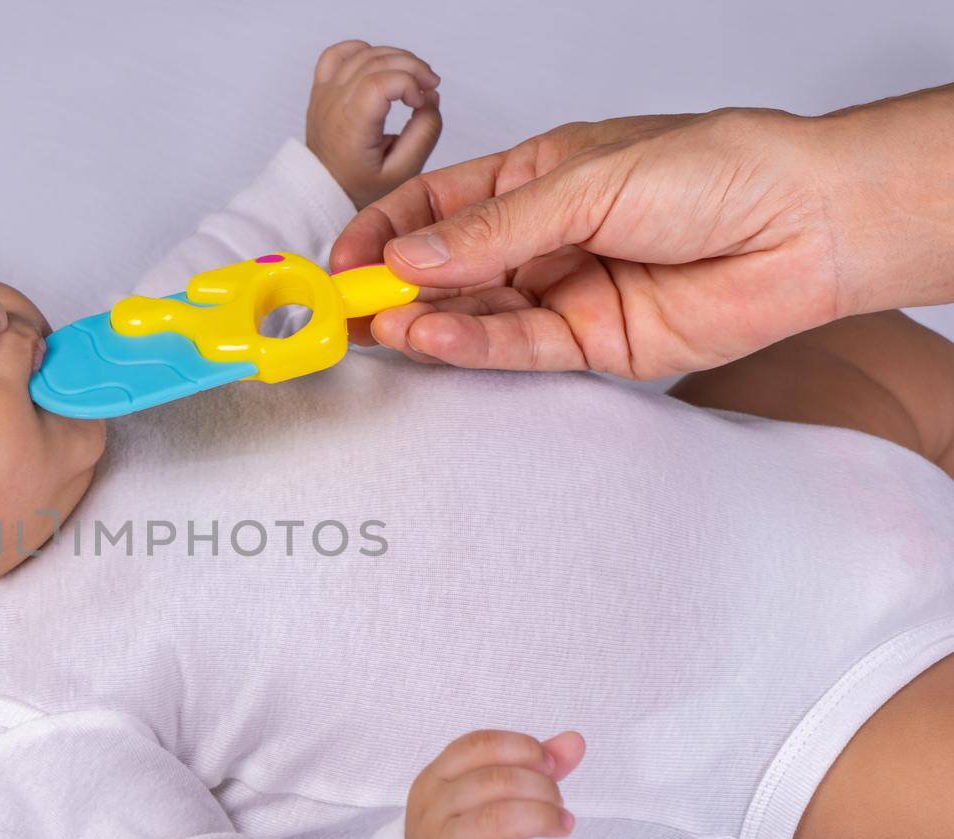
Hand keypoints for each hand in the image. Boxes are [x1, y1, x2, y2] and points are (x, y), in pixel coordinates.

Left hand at [305, 39, 441, 211]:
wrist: (323, 192)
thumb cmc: (361, 186)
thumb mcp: (403, 172)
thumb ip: (425, 133)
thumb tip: (430, 97)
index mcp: (352, 126)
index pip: (381, 82)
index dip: (410, 83)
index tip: (421, 102)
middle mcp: (333, 104)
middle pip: (376, 61)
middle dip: (413, 66)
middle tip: (430, 86)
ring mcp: (324, 94)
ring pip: (362, 53)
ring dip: (395, 57)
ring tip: (413, 78)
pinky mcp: (320, 90)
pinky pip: (337, 54)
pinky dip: (362, 50)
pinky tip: (380, 65)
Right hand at [330, 83, 953, 377]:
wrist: (811, 226)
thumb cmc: (721, 171)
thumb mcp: (587, 181)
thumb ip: (494, 229)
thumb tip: (410, 258)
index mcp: (539, 178)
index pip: (439, 208)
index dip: (386, 233)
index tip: (343, 260)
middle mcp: (546, 240)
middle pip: (448, 269)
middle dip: (393, 287)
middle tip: (344, 307)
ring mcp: (566, 294)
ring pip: (477, 315)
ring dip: (426, 322)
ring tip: (381, 325)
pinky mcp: (594, 346)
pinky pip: (519, 351)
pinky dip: (473, 346)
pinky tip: (433, 338)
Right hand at [403, 728, 585, 838]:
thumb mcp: (496, 800)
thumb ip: (533, 769)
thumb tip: (575, 741)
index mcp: (435, 778)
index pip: (476, 746)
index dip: (521, 749)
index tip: (550, 765)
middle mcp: (430, 810)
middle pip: (487, 782)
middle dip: (538, 786)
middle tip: (560, 805)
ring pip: (487, 823)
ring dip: (537, 819)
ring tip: (561, 826)